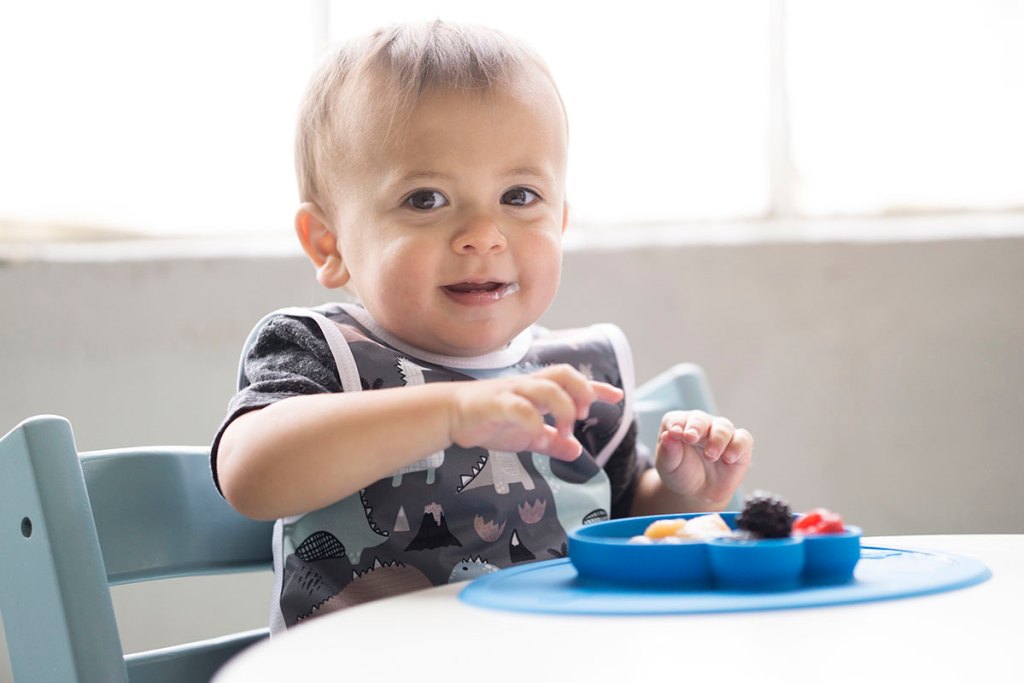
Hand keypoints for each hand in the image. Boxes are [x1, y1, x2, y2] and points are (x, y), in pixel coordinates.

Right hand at [449, 364, 623, 460]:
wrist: (450, 414)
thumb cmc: (490, 420)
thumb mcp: (527, 435)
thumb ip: (551, 442)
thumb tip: (576, 451)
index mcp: (537, 390)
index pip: (572, 382)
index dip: (597, 388)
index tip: (618, 396)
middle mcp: (528, 386)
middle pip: (562, 374)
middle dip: (581, 390)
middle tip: (584, 413)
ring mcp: (511, 392)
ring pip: (545, 387)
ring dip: (563, 406)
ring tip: (566, 428)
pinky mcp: (494, 403)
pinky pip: (518, 407)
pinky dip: (533, 420)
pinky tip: (538, 433)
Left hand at [655, 410, 752, 505]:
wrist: (699, 492)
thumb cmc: (682, 474)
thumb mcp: (669, 466)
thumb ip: (667, 451)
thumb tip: (667, 435)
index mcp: (680, 425)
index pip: (678, 419)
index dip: (676, 424)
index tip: (674, 433)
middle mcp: (702, 425)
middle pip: (700, 419)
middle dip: (696, 427)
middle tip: (691, 438)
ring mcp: (721, 433)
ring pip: (723, 427)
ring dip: (716, 439)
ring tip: (710, 456)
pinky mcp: (739, 445)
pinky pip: (743, 439)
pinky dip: (737, 446)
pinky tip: (729, 458)